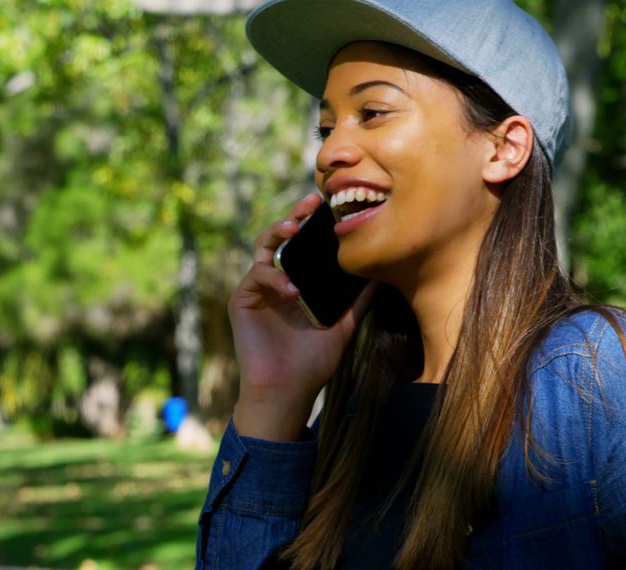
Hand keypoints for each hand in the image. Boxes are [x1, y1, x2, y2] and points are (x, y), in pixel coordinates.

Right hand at [229, 193, 375, 440]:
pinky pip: (255, 276)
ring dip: (277, 235)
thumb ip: (359, 300)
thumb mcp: (344, 326)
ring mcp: (258, 290)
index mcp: (298, 282)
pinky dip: (273, 278)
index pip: (304, 245)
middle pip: (282, 238)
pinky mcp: (242, 301)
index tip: (330, 207)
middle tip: (310, 204)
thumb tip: (383, 274)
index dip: (313, 224)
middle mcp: (276, 281)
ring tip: (293, 230)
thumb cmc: (312, 363)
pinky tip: (291, 289)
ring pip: (263, 248)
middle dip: (294, 217)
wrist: (287, 391)